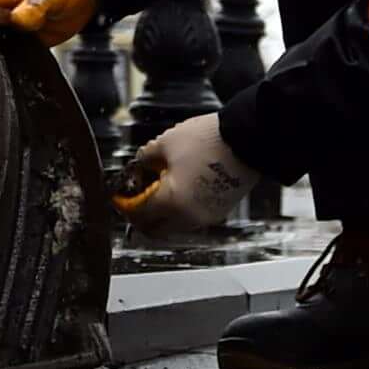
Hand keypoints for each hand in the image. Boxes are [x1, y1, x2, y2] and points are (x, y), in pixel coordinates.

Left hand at [111, 109, 251, 231]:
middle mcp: (188, 217)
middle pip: (153, 230)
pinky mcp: (219, 211)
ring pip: (173, 227)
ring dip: (160, 214)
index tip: (119, 196)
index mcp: (171, 202)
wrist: (249, 139)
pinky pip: (191, 219)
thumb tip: (138, 165)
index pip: (137, 214)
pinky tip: (179, 189)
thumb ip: (145, 158)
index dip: (123, 205)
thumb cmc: (210, 140)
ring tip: (158, 189)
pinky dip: (179, 211)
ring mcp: (206, 217)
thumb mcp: (166, 143)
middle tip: (135, 198)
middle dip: (140, 216)